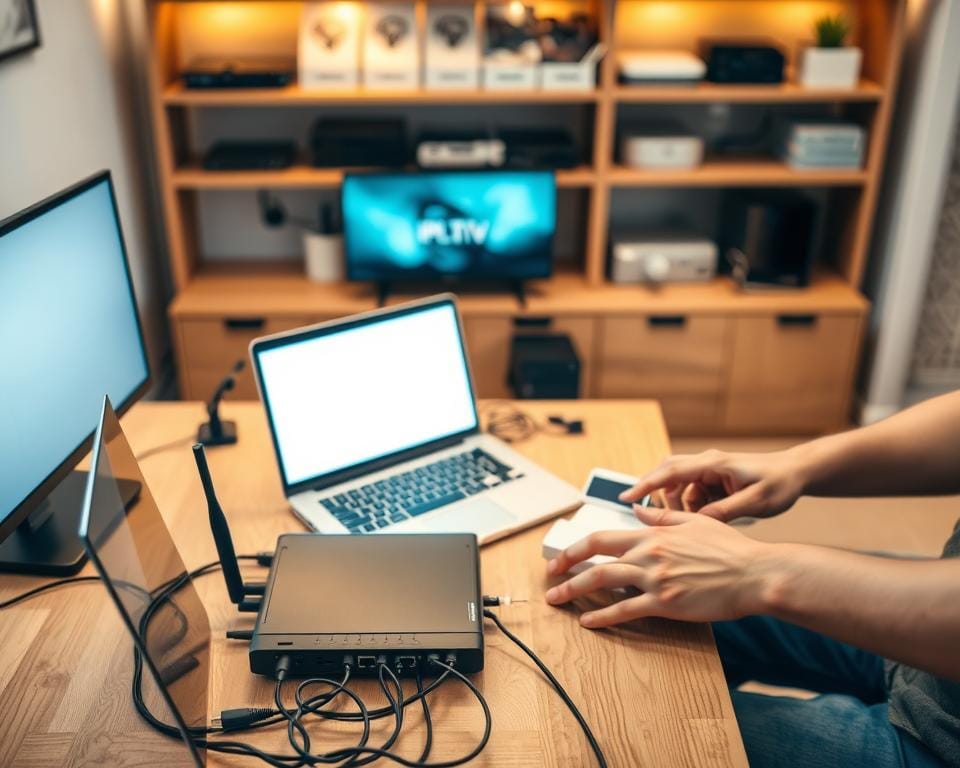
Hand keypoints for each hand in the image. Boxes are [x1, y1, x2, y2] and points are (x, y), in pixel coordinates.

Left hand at [544, 505, 774, 627]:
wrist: (754, 574)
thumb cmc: (731, 549)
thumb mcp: (695, 522)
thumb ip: (662, 517)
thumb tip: (637, 512)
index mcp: (653, 535)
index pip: (602, 537)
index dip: (575, 547)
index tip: (561, 557)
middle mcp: (649, 554)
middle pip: (595, 558)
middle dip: (565, 568)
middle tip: (549, 580)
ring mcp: (656, 579)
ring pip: (603, 581)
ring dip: (575, 591)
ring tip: (557, 600)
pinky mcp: (666, 603)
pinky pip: (626, 610)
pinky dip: (603, 616)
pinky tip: (588, 621)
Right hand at [619, 448, 805, 522]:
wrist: (796, 472)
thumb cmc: (779, 483)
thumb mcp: (756, 502)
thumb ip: (725, 511)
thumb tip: (697, 522)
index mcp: (714, 464)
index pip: (671, 471)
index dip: (646, 485)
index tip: (626, 497)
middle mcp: (707, 462)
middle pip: (667, 474)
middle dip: (657, 495)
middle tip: (649, 516)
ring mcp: (709, 470)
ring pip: (679, 486)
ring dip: (680, 505)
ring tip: (696, 522)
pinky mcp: (713, 478)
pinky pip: (691, 492)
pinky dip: (692, 506)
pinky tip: (707, 518)